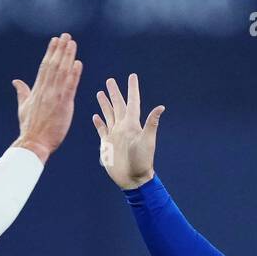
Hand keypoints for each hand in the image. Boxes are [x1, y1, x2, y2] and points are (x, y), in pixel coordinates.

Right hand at [12, 34, 82, 163]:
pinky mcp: (63, 105)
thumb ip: (22, 92)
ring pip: (62, 72)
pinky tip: (78, 63)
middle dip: (60, 49)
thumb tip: (16, 81)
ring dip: (68, 56)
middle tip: (66, 36)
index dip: (50, 52)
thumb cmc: (29, 128)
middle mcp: (46, 90)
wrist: (33, 142)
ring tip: (72, 44)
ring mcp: (54, 97)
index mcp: (37, 90)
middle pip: (54, 65)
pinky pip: (70, 86)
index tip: (55, 40)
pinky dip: (74, 74)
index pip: (45, 67)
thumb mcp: (23, 107)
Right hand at [92, 73, 164, 189]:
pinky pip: (102, 130)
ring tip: (100, 93)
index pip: (132, 102)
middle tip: (110, 80)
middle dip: (114, 93)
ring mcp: (115, 135)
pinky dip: (99, 123)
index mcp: (132, 124)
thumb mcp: (147, 141)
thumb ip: (151, 123)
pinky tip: (96, 116)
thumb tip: (161, 107)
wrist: (133, 179)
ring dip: (105, 104)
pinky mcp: (107, 144)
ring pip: (109, 115)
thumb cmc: (142, 161)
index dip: (132, 89)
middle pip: (118, 105)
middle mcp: (123, 127)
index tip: (132, 76)